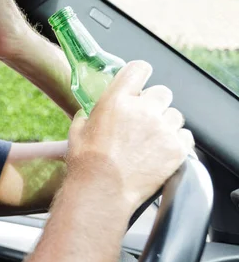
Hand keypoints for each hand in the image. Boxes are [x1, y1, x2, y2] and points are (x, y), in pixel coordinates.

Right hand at [65, 61, 194, 213]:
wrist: (102, 192)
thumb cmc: (86, 164)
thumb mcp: (77, 132)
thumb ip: (87, 116)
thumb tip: (89, 113)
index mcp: (116, 100)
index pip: (139, 68)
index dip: (140, 75)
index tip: (139, 84)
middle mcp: (142, 110)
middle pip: (162, 92)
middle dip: (154, 104)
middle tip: (143, 120)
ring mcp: (162, 129)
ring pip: (175, 115)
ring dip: (165, 124)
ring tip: (150, 141)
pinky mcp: (176, 149)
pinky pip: (185, 136)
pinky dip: (176, 142)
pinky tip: (159, 153)